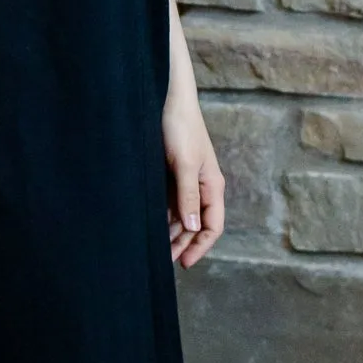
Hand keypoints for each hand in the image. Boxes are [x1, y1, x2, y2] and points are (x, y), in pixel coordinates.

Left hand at [162, 81, 224, 269]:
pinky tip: (149, 226)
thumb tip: (193, 227)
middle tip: (163, 261)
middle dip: (183, 243)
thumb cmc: (181, 128)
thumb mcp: (185, 164)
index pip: (213, 226)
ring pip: (182, 216)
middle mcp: (201, 187)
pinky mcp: (170, 174)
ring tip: (154, 248)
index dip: (200, 246)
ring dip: (171, 233)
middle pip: (196, 225)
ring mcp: (185, 181)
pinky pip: (169, 203)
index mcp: (212, 186)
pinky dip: (162, 217)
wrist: (166, 99)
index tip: (183, 262)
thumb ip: (189, 196)